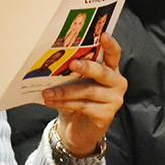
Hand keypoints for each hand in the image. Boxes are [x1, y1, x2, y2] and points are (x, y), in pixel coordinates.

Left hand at [42, 33, 126, 156]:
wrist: (77, 129)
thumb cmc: (77, 100)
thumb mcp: (76, 81)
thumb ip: (74, 71)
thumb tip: (56, 60)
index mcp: (111, 69)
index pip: (114, 54)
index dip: (110, 44)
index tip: (103, 35)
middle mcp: (117, 83)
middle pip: (102, 72)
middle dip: (86, 67)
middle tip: (72, 64)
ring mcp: (114, 100)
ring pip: (89, 91)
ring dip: (65, 91)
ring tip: (47, 93)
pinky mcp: (107, 115)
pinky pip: (84, 106)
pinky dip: (65, 103)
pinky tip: (51, 102)